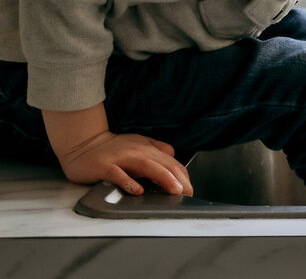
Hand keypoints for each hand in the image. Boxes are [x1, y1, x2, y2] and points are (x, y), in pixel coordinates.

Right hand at [44, 105, 193, 196]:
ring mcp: (121, 158)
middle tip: (188, 194)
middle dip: (180, 180)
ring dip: (164, 178)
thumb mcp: (140, 144)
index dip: (184, 176)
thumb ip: (158, 149)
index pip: (172, 163)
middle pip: (164, 164)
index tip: (190, 190)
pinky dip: (129, 182)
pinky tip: (138, 191)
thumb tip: (174, 158)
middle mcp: (138, 152)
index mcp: (148, 149)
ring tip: (175, 191)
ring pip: (147, 166)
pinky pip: (118, 174)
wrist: (82, 143)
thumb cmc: (112, 148)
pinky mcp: (104, 166)